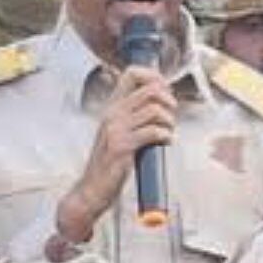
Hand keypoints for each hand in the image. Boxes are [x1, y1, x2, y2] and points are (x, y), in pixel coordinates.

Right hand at [57, 66, 176, 241]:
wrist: (92, 188)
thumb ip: (133, 117)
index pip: (132, 73)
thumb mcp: (117, 133)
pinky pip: (153, 131)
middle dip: (168, 100)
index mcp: (112, 107)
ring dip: (169, 121)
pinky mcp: (122, 146)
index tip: (164, 92)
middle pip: (150, 89)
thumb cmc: (108, 164)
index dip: (154, 77)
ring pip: (154, 109)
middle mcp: (112, 114)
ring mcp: (116, 129)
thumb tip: (161, 103)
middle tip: (170, 116)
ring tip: (167, 133)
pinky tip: (164, 143)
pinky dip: (165, 136)